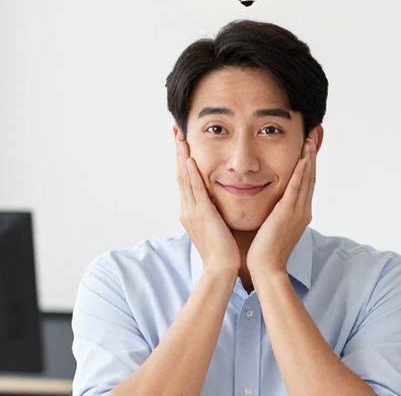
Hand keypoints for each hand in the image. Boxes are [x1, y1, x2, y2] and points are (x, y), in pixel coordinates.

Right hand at [174, 129, 240, 276]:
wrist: (222, 269)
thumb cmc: (224, 251)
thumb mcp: (217, 226)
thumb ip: (215, 211)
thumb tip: (219, 201)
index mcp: (191, 211)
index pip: (185, 179)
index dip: (183, 160)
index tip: (182, 142)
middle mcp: (187, 209)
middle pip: (181, 174)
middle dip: (178, 151)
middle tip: (176, 131)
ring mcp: (192, 211)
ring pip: (185, 178)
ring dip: (182, 156)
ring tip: (180, 137)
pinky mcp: (202, 214)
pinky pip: (195, 189)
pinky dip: (192, 173)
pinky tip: (190, 159)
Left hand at [246, 133, 317, 276]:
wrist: (266, 269)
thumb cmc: (263, 251)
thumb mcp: (272, 226)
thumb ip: (273, 212)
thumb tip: (268, 203)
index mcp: (299, 213)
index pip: (305, 182)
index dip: (308, 163)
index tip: (308, 146)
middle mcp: (303, 210)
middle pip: (310, 176)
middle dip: (312, 154)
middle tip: (314, 134)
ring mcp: (298, 211)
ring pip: (306, 178)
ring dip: (308, 157)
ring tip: (309, 138)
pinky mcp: (288, 212)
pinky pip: (297, 186)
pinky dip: (301, 170)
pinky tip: (303, 157)